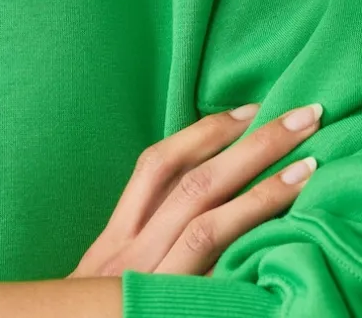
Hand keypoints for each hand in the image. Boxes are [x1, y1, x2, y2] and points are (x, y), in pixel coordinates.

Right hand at [67, 102, 321, 278]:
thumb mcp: (102, 279)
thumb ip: (137, 242)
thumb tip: (185, 201)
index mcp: (115, 238)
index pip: (156, 166)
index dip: (201, 133)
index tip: (245, 110)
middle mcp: (131, 252)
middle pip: (194, 182)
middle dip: (250, 144)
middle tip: (300, 114)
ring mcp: (151, 281)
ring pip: (208, 218)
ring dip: (263, 186)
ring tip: (308, 162)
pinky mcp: (171, 304)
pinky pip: (213, 264)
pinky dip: (249, 236)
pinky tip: (288, 224)